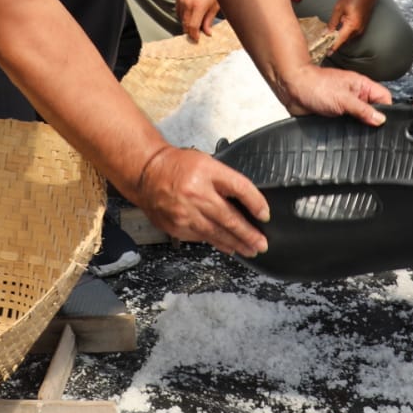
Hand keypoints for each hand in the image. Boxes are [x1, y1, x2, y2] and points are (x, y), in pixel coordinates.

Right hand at [132, 145, 270, 257]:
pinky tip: (228, 246)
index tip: (265, 215)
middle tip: (261, 244)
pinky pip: (202, 238)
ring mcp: (185, 213)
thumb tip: (249, 202)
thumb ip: (227, 181)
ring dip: (236, 244)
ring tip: (250, 250)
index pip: (238, 188)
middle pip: (229, 218)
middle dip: (248, 234)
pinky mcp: (176, 227)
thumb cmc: (178, 166)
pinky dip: (217, 243)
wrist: (147, 173)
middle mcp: (195, 194)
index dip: (255, 203)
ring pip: (216, 233)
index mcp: (206, 173)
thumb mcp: (208, 163)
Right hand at [175, 0, 219, 41]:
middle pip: (185, 25)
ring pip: (181, 20)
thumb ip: (209, 20)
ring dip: (187, 24)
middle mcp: (188, 5)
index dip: (195, 36)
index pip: (193, 28)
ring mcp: (181, 1)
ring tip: (196, 23)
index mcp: (199, 7)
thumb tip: (207, 33)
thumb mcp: (215, 5)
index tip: (197, 40)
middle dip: (190, 32)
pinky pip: (179, 12)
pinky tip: (191, 15)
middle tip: (197, 35)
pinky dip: (184, 16)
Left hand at [271, 62, 389, 125]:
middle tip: (371, 132)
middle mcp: (356, 96)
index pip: (384, 98)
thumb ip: (363, 110)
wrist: (292, 89)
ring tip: (357, 134)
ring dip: (359, 128)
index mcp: (362, 86)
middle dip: (373, 122)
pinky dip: (348, 131)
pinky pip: (347, 126)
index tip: (385, 124)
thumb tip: (381, 119)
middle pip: (373, 111)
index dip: (386, 111)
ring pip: (361, 121)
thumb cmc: (315, 85)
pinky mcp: (336, 116)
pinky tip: (346, 136)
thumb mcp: (343, 99)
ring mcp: (346, 107)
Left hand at [327, 0, 376, 45]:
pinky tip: (337, 29)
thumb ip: (333, 22)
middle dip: (334, 41)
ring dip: (339, 37)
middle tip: (324, 43)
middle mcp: (357, 30)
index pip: (341, 39)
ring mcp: (360, 29)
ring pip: (347, 37)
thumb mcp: (339, 8)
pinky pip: (351, 33)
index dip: (333, 46)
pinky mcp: (361, 27)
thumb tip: (327, 32)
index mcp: (352, 25)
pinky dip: (344, 33)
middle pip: (344, 39)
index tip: (328, 53)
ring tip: (329, 36)